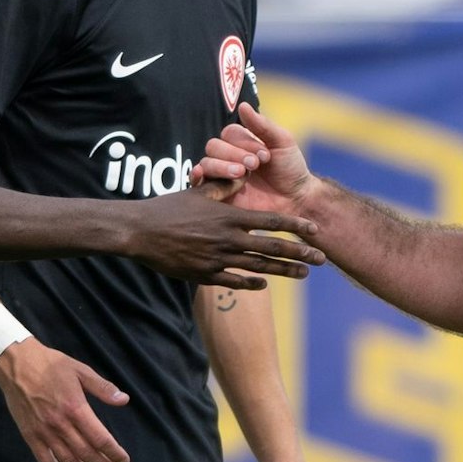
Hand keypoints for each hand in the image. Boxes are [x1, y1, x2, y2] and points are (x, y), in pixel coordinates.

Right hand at [0, 339, 130, 461]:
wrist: (16, 364)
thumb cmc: (50, 364)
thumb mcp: (80, 370)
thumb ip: (102, 387)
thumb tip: (124, 400)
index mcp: (76, 408)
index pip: (100, 439)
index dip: (114, 453)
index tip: (123, 460)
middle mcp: (61, 424)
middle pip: (87, 454)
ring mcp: (44, 432)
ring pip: (68, 461)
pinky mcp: (30, 436)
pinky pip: (45, 460)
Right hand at [123, 188, 323, 288]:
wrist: (140, 232)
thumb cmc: (168, 208)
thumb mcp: (198, 192)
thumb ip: (223, 187)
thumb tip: (243, 177)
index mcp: (229, 217)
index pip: (272, 222)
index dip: (295, 226)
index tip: (314, 229)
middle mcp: (228, 239)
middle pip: (272, 247)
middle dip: (300, 253)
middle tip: (322, 258)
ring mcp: (218, 259)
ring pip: (259, 267)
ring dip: (284, 270)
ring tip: (304, 273)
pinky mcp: (205, 274)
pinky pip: (234, 280)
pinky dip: (252, 282)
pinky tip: (265, 284)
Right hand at [190, 104, 317, 215]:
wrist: (296, 201)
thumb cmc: (291, 170)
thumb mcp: (282, 142)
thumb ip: (262, 125)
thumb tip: (242, 105)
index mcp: (241, 143)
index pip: (229, 133)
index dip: (244, 142)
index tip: (265, 155)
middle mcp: (228, 157)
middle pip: (214, 146)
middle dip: (233, 154)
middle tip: (254, 165)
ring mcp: (222, 176)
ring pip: (206, 163)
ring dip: (222, 166)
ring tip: (242, 174)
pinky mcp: (218, 195)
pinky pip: (199, 184)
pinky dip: (196, 177)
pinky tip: (201, 175)